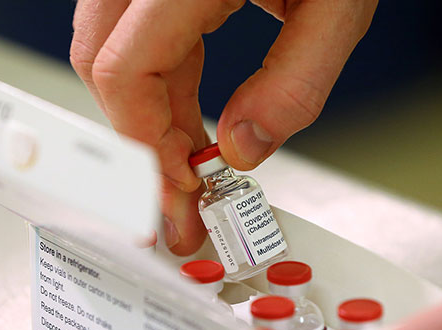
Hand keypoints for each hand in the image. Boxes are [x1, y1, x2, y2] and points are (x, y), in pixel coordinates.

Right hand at [70, 0, 376, 253]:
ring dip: (149, 120)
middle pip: (103, 68)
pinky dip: (160, 89)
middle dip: (141, 142)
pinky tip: (188, 122)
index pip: (122, 69)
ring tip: (188, 166)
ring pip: (115, 57)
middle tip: (178, 197)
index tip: (183, 185)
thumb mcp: (338, 4)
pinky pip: (138, 40)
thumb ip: (295, 82)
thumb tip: (243, 146)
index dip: (145, 141)